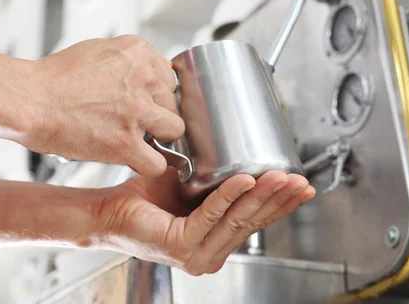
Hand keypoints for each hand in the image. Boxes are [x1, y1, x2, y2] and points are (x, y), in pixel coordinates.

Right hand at [27, 35, 183, 175]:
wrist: (29, 100)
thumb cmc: (54, 79)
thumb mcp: (98, 50)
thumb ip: (128, 60)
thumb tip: (144, 73)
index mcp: (137, 53)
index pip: (168, 76)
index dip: (155, 93)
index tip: (145, 101)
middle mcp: (143, 79)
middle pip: (172, 102)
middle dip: (156, 113)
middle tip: (133, 120)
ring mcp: (137, 111)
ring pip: (174, 130)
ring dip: (158, 137)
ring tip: (135, 138)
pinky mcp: (126, 142)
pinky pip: (158, 162)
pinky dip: (148, 164)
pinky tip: (135, 159)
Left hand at [97, 169, 315, 274]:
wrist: (107, 211)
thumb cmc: (144, 199)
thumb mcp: (189, 188)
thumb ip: (213, 182)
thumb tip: (234, 153)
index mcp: (214, 240)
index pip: (255, 222)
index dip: (280, 204)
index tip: (301, 186)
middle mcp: (209, 253)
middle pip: (252, 222)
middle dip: (279, 198)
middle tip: (299, 179)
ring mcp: (196, 254)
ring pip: (237, 219)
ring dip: (261, 194)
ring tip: (279, 175)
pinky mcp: (181, 245)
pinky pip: (211, 214)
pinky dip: (229, 194)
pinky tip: (244, 178)